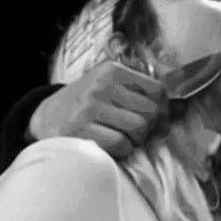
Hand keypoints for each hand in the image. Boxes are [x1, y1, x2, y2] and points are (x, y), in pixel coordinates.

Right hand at [29, 61, 165, 157]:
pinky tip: (110, 146)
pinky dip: (122, 150)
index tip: (157, 120)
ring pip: (138, 128)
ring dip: (135, 140)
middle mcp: (101, 85)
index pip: (157, 90)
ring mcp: (89, 107)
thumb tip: (174, 116)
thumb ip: (140, 95)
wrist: (46, 117)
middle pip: (151, 112)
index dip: (163, 110)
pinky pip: (121, 145)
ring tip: (123, 138)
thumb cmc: (88, 104)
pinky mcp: (80, 130)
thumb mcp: (110, 87)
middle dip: (149, 128)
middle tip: (138, 134)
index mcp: (113, 70)